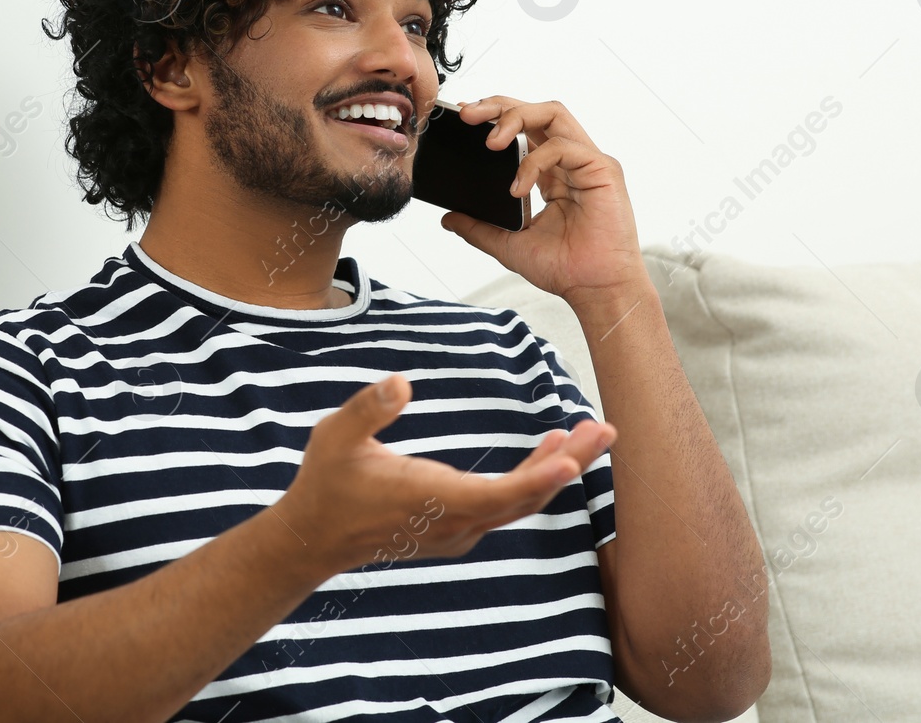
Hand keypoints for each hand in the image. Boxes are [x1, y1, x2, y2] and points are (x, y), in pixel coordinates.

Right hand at [275, 374, 615, 577]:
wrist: (314, 537)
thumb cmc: (327, 482)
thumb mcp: (335, 436)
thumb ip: (368, 409)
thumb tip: (402, 383)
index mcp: (431, 501)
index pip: (497, 494)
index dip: (536, 478)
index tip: (571, 460)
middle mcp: (455, 523)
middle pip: (525, 498)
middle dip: (569, 464)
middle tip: (606, 429)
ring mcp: (459, 529)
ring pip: (521, 502)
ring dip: (557, 469)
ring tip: (587, 432)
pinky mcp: (458, 527)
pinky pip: (508, 504)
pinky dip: (535, 478)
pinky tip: (551, 450)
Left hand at [440, 96, 648, 306]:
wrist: (594, 290)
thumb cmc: (564, 268)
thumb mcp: (507, 243)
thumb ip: (478, 227)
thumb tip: (448, 218)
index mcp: (551, 173)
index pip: (524, 128)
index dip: (495, 116)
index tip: (463, 119)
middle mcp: (570, 161)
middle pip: (536, 111)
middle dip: (499, 105)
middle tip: (468, 115)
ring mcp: (587, 162)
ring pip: (552, 114)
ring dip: (516, 119)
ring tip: (490, 142)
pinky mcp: (602, 169)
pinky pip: (563, 147)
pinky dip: (534, 162)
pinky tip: (519, 188)